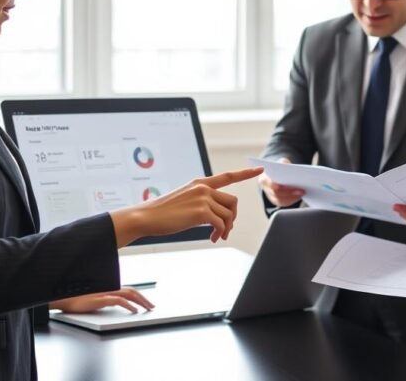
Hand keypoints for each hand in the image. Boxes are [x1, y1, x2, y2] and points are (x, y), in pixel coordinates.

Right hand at [50, 287, 153, 313]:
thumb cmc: (76, 299)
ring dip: (140, 301)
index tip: (146, 302)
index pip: (128, 289)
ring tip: (147, 308)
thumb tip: (115, 304)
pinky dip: (128, 305)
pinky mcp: (99, 299)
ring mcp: (104, 292)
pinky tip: (134, 310)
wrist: (62, 298)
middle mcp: (108, 288)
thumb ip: (105, 300)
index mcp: (108, 287)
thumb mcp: (94, 299)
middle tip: (152, 306)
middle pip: (132, 291)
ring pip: (128, 294)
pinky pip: (118, 300)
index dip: (139, 295)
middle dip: (144, 298)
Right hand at [110, 166, 262, 245]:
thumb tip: (217, 218)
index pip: (227, 176)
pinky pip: (221, 223)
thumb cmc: (162, 213)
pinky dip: (219, 233)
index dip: (245, 173)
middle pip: (233, 201)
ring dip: (226, 228)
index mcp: (199, 183)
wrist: (146, 217)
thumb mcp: (184, 201)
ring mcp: (202, 198)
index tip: (260, 169)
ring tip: (216, 236)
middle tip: (224, 230)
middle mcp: (203, 188)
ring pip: (228, 214)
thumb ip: (201, 203)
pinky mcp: (201, 211)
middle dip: (232, 218)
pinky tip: (212, 238)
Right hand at [259, 158, 304, 207]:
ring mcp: (270, 196)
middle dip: (289, 192)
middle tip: (301, 190)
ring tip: (302, 193)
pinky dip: (292, 200)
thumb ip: (284, 163)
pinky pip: (284, 202)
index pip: (270, 184)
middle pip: (277, 193)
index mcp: (264, 178)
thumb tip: (288, 166)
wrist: (275, 174)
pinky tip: (300, 196)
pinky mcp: (276, 200)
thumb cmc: (279, 168)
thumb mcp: (281, 162)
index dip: (278, 186)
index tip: (289, 185)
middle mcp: (266, 188)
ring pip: (280, 200)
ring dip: (292, 197)